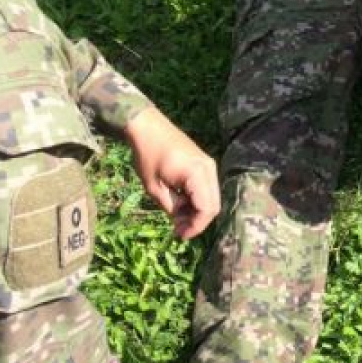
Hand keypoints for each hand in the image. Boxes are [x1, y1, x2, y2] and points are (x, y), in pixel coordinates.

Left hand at [123, 106, 219, 238]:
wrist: (147, 127)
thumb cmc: (147, 155)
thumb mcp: (154, 187)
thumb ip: (171, 207)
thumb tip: (181, 222)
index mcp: (198, 174)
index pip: (206, 209)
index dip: (196, 227)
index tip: (180, 235)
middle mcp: (209, 169)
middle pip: (214, 205)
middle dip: (198, 221)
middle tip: (178, 229)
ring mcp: (208, 164)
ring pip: (212, 197)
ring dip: (197, 211)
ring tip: (176, 216)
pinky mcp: (204, 163)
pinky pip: (207, 188)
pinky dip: (197, 199)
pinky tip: (180, 202)